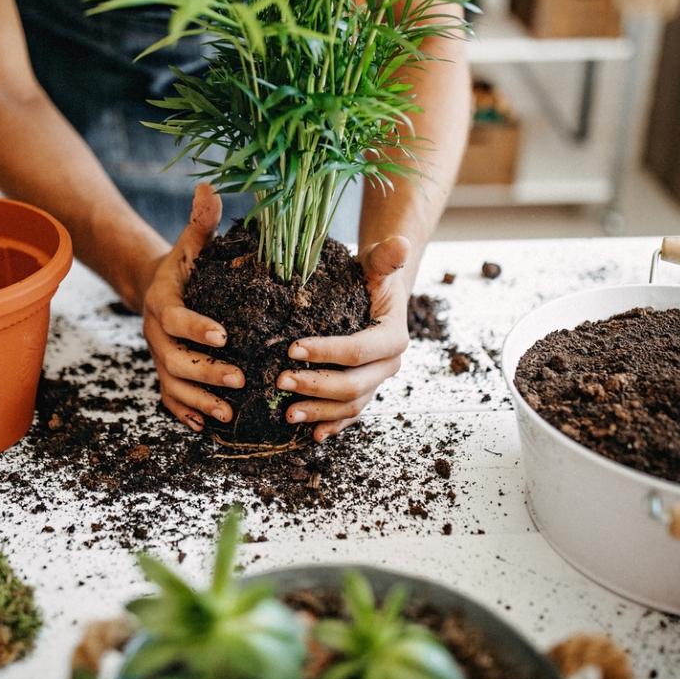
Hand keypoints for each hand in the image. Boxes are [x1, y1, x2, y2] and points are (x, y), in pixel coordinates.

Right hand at [143, 184, 245, 431]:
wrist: (157, 289)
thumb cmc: (186, 266)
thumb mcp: (192, 243)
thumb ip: (201, 222)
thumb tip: (210, 187)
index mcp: (163, 301)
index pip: (176, 318)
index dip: (196, 328)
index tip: (225, 336)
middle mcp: (156, 334)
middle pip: (173, 360)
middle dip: (206, 372)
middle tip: (240, 380)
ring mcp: (160, 357)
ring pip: (172, 386)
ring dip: (199, 401)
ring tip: (229, 414)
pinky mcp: (166, 375)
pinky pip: (170, 399)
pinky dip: (186, 414)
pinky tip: (207, 428)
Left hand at [276, 236, 410, 441]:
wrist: (377, 295)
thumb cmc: (371, 277)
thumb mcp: (376, 265)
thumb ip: (385, 258)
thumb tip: (400, 244)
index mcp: (393, 337)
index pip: (358, 350)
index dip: (326, 352)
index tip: (292, 348)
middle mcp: (389, 365)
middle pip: (353, 384)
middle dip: (316, 386)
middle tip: (280, 381)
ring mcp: (376, 382)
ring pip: (351, 405)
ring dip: (319, 412)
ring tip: (287, 413)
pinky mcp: (364, 392)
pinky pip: (349, 414)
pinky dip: (332, 425)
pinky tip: (311, 434)